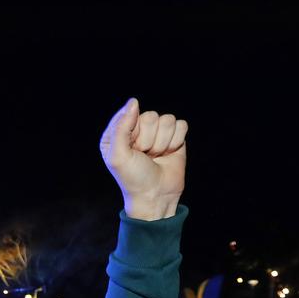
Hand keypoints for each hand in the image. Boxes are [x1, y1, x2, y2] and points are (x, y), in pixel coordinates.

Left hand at [99, 98, 186, 219]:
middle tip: (145, 156)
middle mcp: (136, 129)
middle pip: (151, 116)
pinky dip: (176, 141)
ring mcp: (156, 132)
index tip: (133, 150)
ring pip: (167, 120)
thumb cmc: (133, 178)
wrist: (155, 196)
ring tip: (155, 157)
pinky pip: (181, 125)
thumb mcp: (118, 155)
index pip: (129, 114)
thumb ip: (122, 126)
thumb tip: (134, 101)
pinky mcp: (174, 136)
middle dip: (150, 140)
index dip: (134, 134)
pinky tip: (168, 154)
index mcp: (117, 132)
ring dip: (163, 143)